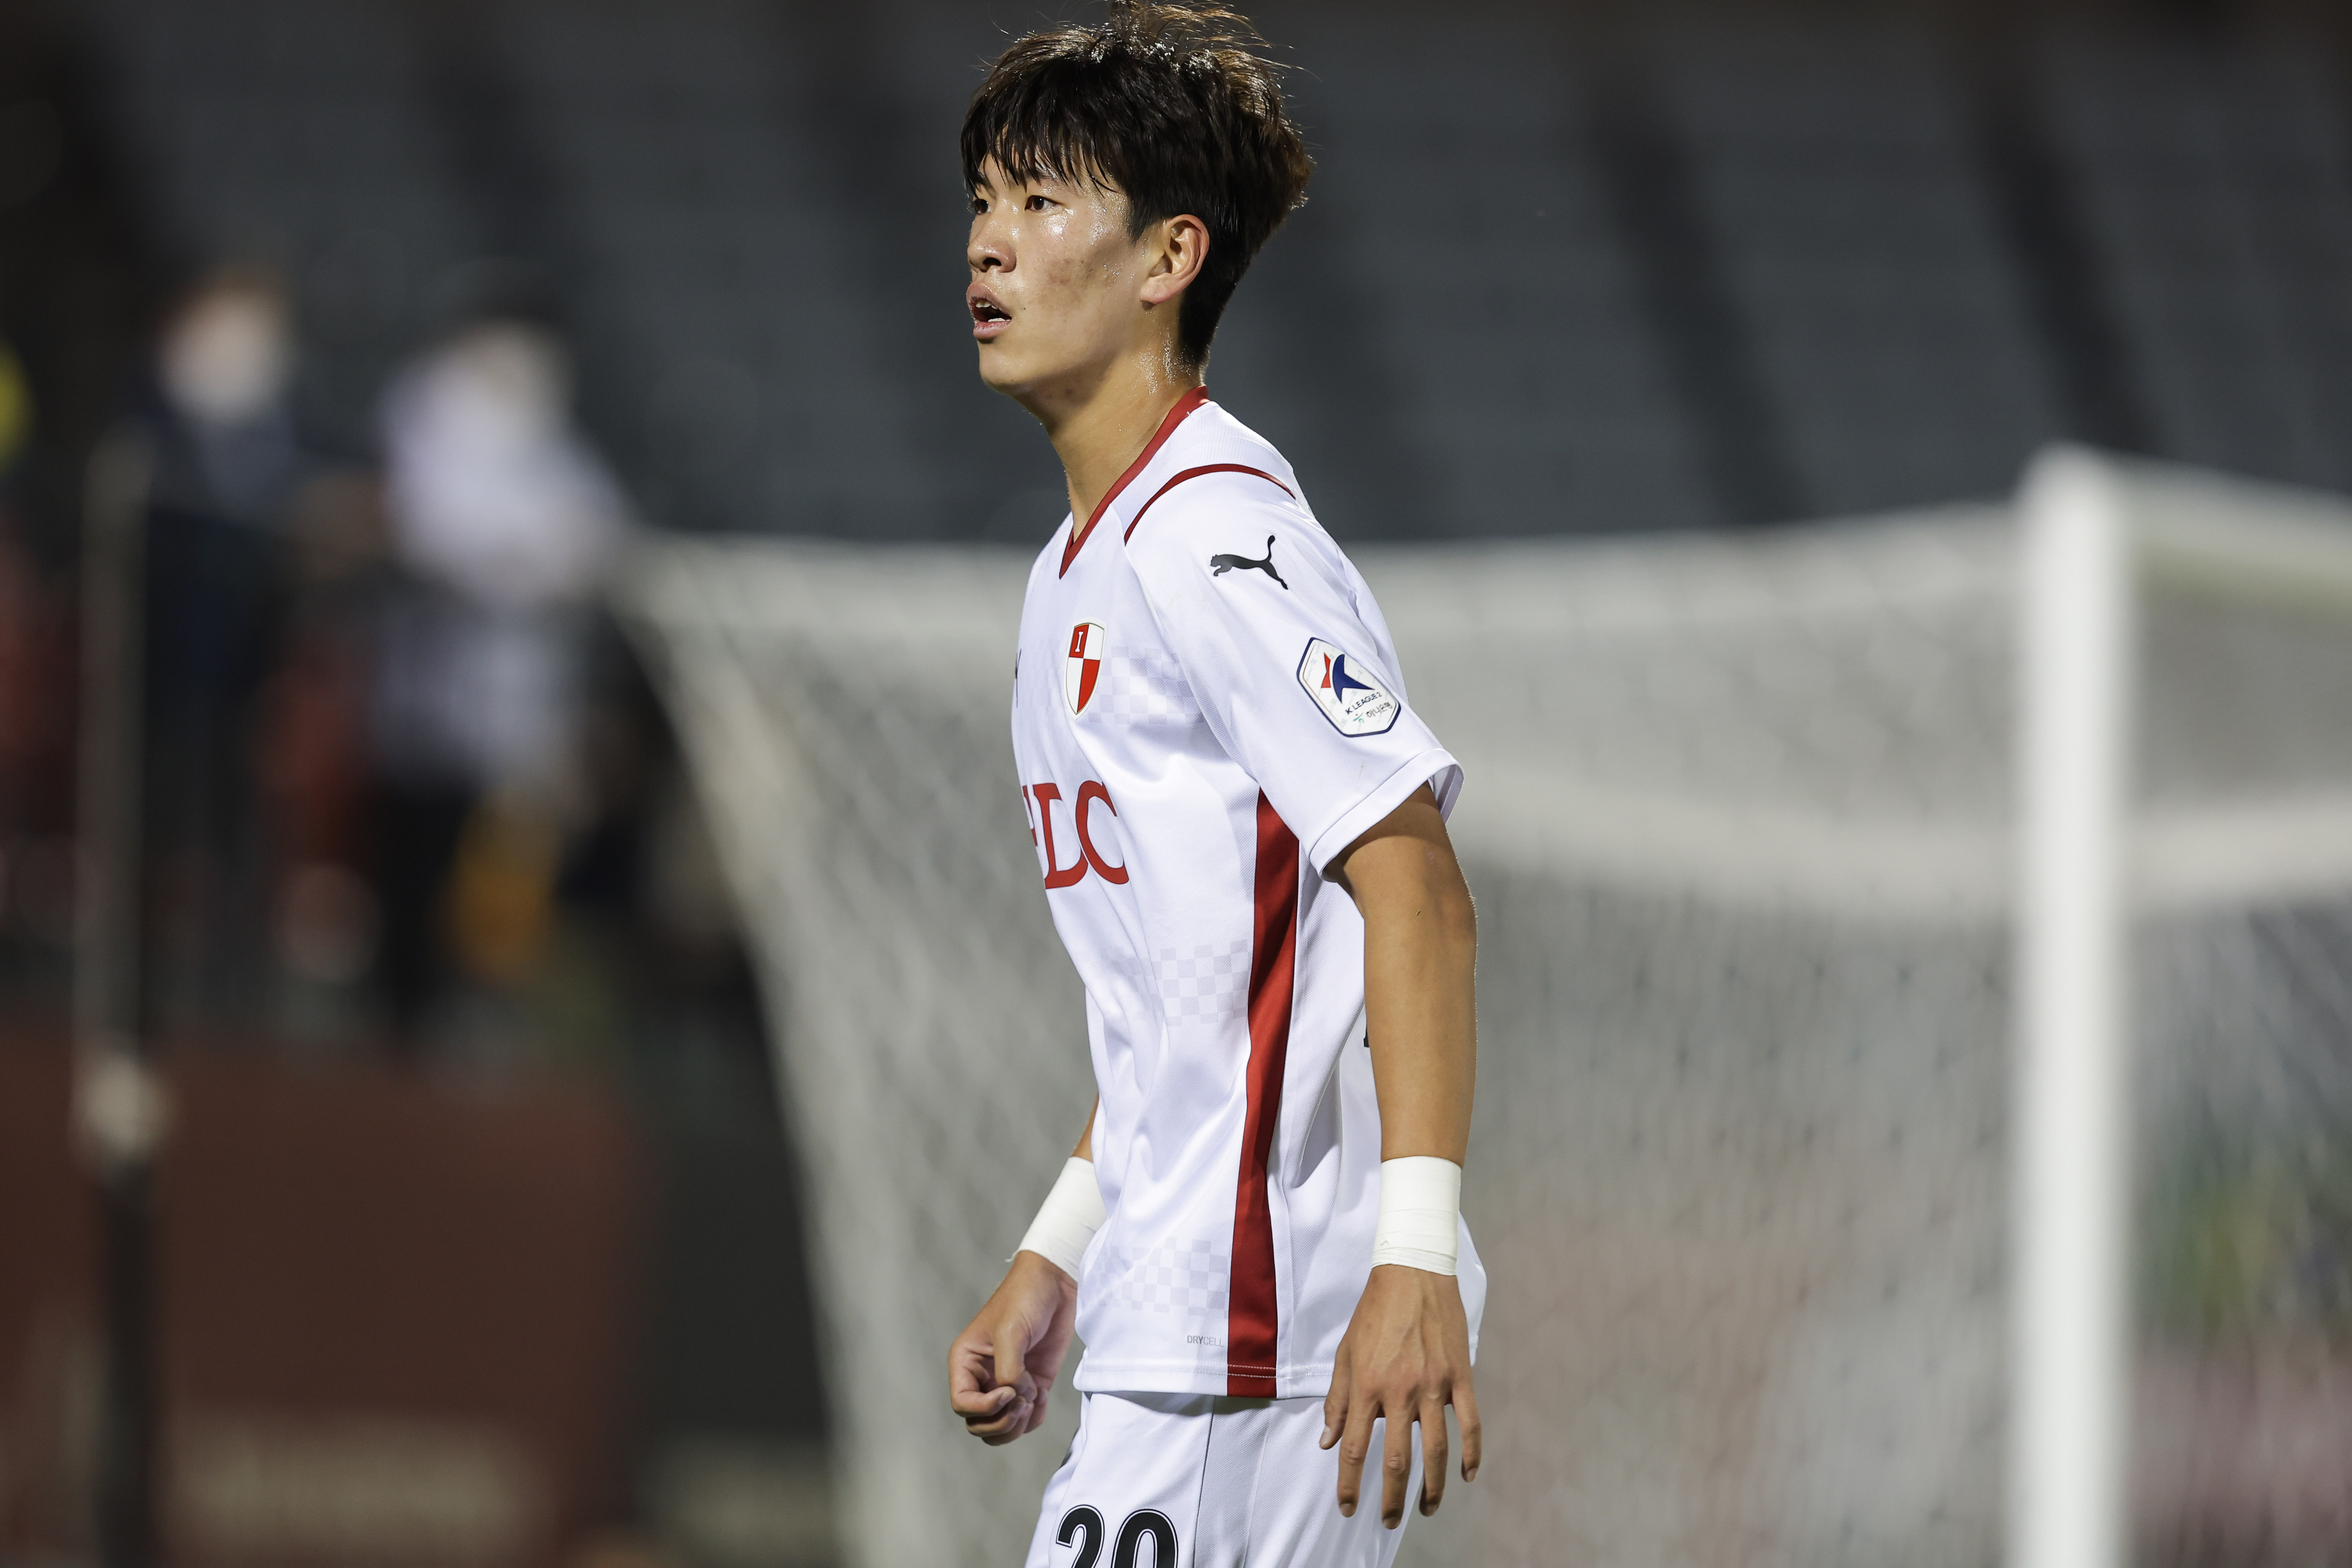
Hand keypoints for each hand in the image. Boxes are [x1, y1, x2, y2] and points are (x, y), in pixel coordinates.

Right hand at [948, 1250, 1078, 1443]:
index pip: (962, 1404)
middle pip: (979, 1424)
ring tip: (1032, 1400)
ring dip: (1017, 1425)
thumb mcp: (1010, 1332)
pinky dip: (1035, 1417)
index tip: (1008, 1392)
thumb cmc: (1024, 1298)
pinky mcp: (1032, 1383)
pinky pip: (1027, 1418)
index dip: (983, 1409)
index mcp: (966, 1361)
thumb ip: (1009, 1371)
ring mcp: (1008, 1383)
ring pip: (1002, 1427)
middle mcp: (983, 1376)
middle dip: (1001, 1422)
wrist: (1056, 1283)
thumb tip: (1017, 1398)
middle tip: (1022, 1402)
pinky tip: (1042, 1396)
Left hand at [1320, 1264, 1480, 1526]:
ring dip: (1432, 1487)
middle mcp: (1400, 1390)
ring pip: (1436, 1450)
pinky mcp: (1460, 1376)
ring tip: (1427, 1508)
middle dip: (1391, 1497)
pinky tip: (1467, 1475)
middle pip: (1396, 1459)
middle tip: (1388, 1520)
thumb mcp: (1345, 1353)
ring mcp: (1434, 1385)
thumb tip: (1328, 1441)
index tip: (1348, 1508)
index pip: (1355, 1447)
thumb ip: (1337, 1400)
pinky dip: (1472, 1454)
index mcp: (1367, 1384)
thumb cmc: (1374, 1311)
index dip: (1350, 1483)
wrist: (1413, 1271)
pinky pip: (1470, 1424)